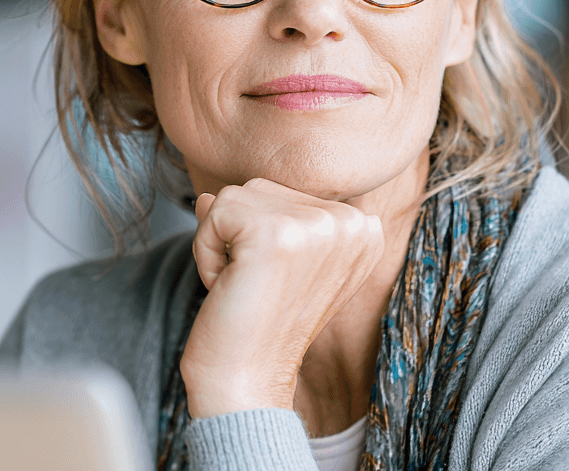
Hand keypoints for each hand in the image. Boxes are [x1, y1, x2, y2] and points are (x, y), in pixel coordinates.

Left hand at [181, 178, 384, 417]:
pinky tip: (229, 286)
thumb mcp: (277, 260)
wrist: (247, 381)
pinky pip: (213, 211)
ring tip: (246, 286)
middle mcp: (352, 222)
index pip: (285, 193)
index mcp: (364, 229)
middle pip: (260, 188)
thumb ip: (259, 217)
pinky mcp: (276, 234)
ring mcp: (317, 227)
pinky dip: (205, 250)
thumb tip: (206, 197)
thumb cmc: (260, 326)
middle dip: (240, 236)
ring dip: (221, 243)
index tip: (277, 282)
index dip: (262, 236)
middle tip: (257, 287)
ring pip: (234, 195)